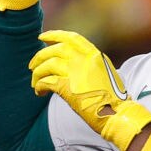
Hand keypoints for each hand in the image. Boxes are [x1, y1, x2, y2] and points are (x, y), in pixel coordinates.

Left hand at [28, 30, 150, 150]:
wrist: (118, 114)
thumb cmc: (113, 99)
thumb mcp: (107, 74)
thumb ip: (91, 67)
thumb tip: (74, 67)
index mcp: (95, 55)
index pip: (71, 38)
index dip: (54, 35)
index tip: (43, 37)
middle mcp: (84, 60)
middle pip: (55, 50)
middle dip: (40, 56)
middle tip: (32, 66)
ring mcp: (75, 73)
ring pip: (48, 65)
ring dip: (38, 73)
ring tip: (35, 83)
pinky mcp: (67, 88)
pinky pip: (46, 82)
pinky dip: (40, 86)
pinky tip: (39, 92)